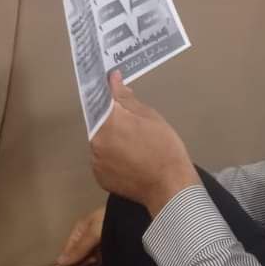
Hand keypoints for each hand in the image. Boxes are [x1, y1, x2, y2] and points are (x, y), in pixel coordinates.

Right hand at [57, 206, 105, 265]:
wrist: (134, 217)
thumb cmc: (111, 220)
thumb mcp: (93, 233)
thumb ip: (78, 249)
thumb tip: (58, 263)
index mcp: (80, 229)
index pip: (68, 251)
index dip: (75, 259)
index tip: (86, 261)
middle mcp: (87, 237)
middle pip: (79, 257)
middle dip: (87, 261)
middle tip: (97, 257)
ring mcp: (97, 243)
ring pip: (89, 261)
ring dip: (96, 262)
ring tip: (106, 256)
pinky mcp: (108, 249)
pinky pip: (100, 261)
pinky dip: (104, 261)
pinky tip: (111, 258)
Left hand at [90, 72, 200, 216]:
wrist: (170, 186)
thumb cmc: (164, 147)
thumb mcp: (149, 116)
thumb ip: (126, 98)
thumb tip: (112, 79)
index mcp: (107, 122)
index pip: (100, 100)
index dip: (106, 93)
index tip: (111, 86)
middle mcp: (95, 141)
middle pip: (99, 123)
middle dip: (111, 119)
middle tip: (132, 124)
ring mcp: (96, 162)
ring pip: (100, 142)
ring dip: (111, 139)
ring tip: (134, 145)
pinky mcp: (100, 178)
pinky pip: (103, 160)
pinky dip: (112, 157)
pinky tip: (130, 160)